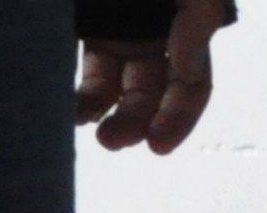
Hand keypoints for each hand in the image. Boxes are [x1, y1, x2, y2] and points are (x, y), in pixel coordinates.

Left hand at [77, 0, 233, 155]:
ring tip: (83, 125)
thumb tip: (186, 67)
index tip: (157, 144)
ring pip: (115, 86)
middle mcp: (154, 32)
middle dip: (135, 122)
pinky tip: (65, 106)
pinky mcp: (85, 25)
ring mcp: (117, 30)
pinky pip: (83, 66)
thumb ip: (200, 15)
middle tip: (111, 140)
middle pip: (151, 94)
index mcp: (185, 20)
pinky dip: (78, 93)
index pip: (192, 85)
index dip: (179, 118)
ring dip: (103, 114)